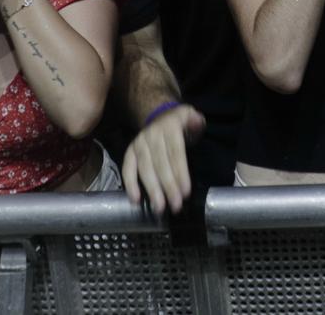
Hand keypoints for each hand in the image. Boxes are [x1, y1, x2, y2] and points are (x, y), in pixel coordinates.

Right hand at [122, 101, 206, 216]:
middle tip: (175, 206)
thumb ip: (196, 122)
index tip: (185, 192)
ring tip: (159, 207)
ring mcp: (139, 143)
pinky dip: (130, 184)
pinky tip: (136, 200)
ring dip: (152, 190)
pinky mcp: (129, 151)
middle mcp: (152, 134)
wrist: (159, 117)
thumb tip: (197, 123)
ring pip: (145, 169)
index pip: (176, 152)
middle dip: (168, 186)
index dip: (180, 173)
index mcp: (170, 126)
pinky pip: (127, 169)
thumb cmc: (179, 125)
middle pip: (161, 163)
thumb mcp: (192, 117)